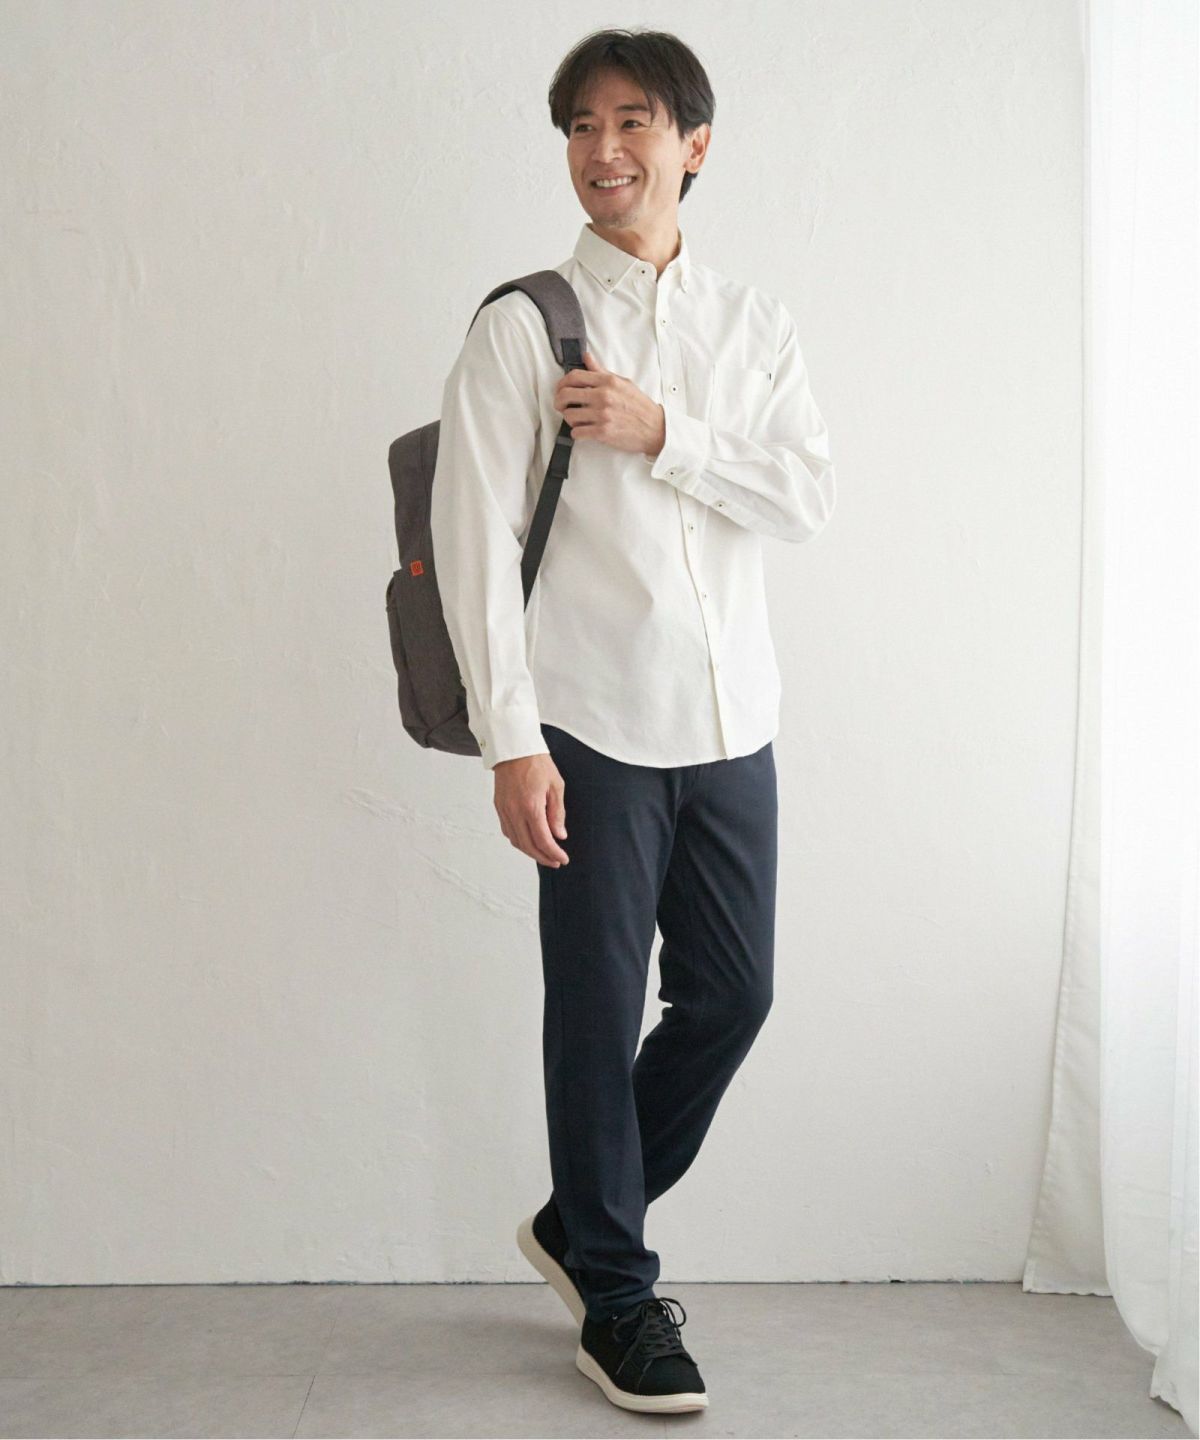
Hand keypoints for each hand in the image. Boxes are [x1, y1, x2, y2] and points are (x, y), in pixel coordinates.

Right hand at [493, 752, 569, 866]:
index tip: (563, 859)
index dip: (554, 853)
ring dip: (530, 851)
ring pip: (516, 841)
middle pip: (528, 846)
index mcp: (531, 806)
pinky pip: (508, 831)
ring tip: (544, 854)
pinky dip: (519, 841)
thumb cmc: (537, 763)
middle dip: (543, 857)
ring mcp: (504, 810)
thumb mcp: (556, 786)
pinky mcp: (499, 807)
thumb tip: (560, 835)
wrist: (514, 749)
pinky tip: (529, 840)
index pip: (543, 840)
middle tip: (556, 861)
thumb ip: (557, 813)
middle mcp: (515, 811)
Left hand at [553, 349, 666, 457]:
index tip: (560, 389)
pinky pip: (577, 432)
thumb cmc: (638, 405)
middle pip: (566, 395)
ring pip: (569, 415)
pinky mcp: (602, 432)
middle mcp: (603, 396)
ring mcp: (602, 415)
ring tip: (576, 419)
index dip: (561, 383)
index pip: (574, 376)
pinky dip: (577, 433)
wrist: (654, 428)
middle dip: (558, 401)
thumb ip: (601, 372)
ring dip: (569, 419)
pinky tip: (583, 431)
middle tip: (561, 406)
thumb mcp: (622, 383)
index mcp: (607, 382)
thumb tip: (586, 357)